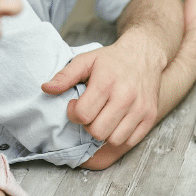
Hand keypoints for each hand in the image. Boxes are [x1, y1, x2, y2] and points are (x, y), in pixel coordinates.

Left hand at [41, 41, 160, 146]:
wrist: (143, 54)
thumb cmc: (111, 59)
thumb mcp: (86, 60)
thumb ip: (65, 76)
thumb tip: (46, 89)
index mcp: (106, 82)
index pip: (83, 115)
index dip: (74, 113)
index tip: (76, 104)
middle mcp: (125, 96)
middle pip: (97, 131)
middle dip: (88, 125)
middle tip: (90, 112)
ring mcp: (140, 108)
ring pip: (114, 139)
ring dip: (104, 132)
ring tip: (103, 116)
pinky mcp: (149, 116)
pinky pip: (130, 141)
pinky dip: (120, 135)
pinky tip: (115, 121)